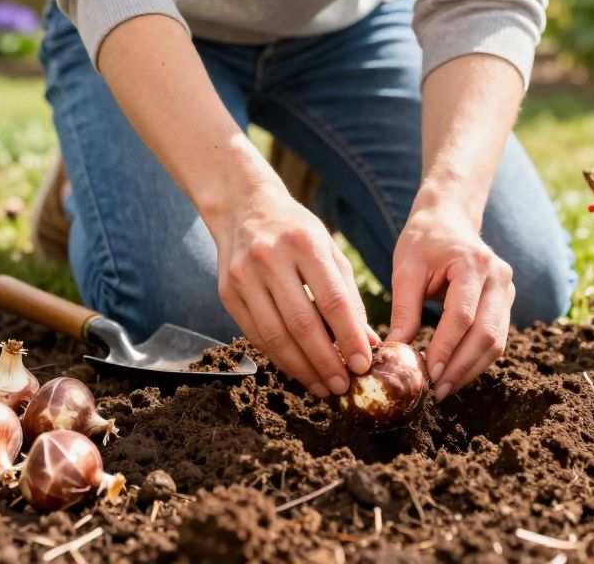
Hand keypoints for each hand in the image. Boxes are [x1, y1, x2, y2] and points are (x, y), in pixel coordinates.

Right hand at [210, 184, 378, 397]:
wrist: (243, 207)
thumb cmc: (296, 231)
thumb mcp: (328, 249)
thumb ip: (348, 295)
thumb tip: (367, 341)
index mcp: (305, 243)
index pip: (332, 300)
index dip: (349, 337)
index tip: (364, 364)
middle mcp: (270, 258)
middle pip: (302, 323)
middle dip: (326, 361)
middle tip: (344, 385)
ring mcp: (244, 276)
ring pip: (275, 335)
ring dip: (301, 368)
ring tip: (323, 386)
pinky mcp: (227, 292)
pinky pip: (255, 335)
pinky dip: (278, 357)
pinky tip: (298, 370)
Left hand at [387, 196, 513, 401]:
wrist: (449, 218)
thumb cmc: (423, 240)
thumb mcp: (406, 269)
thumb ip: (403, 309)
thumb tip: (395, 350)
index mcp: (474, 264)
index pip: (463, 315)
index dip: (446, 348)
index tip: (428, 373)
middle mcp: (499, 278)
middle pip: (487, 334)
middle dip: (462, 367)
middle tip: (437, 391)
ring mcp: (507, 290)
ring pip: (497, 342)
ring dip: (471, 369)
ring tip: (445, 388)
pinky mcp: (506, 302)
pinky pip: (496, 338)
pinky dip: (477, 359)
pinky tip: (455, 372)